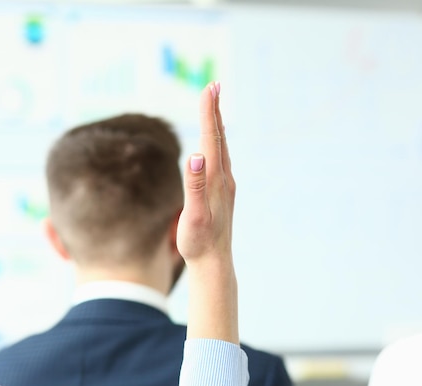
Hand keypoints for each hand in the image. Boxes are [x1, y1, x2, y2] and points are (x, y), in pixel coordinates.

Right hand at [177, 81, 233, 262]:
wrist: (215, 264)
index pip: (211, 139)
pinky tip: (214, 144)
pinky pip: (221, 159)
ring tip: (214, 106)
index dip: (209, 112)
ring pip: (221, 148)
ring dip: (216, 125)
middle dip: (214, 111)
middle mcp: (224, 179)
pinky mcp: (224, 193)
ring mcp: (226, 185)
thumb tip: (196, 156)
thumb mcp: (194, 216)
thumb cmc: (199, 242)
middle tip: (214, 85)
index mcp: (215, 180)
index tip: (210, 88)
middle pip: (219, 138)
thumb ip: (194, 186)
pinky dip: (217, 143)